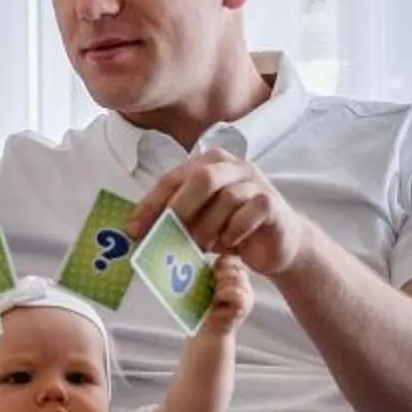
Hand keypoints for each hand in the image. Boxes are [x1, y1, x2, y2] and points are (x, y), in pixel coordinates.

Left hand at [128, 152, 314, 275]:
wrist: (278, 244)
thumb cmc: (233, 229)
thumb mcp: (200, 221)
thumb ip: (176, 218)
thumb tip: (138, 233)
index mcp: (207, 164)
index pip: (172, 179)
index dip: (151, 204)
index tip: (133, 230)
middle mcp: (231, 166)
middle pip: (201, 178)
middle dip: (179, 209)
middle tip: (165, 237)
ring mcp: (254, 181)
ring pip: (225, 197)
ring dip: (208, 226)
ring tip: (200, 246)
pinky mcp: (270, 202)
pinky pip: (248, 212)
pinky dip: (232, 232)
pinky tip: (226, 245)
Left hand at [200, 254, 253, 334]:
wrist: (206, 332)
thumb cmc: (203, 308)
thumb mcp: (205, 285)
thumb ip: (209, 272)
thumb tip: (198, 254)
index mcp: (235, 276)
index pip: (231, 259)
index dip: (219, 263)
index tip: (210, 274)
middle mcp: (244, 284)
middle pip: (234, 267)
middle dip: (219, 273)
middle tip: (210, 286)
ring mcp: (247, 295)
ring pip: (235, 278)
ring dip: (220, 284)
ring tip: (213, 295)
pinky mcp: (245, 306)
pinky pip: (236, 292)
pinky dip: (224, 293)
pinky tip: (217, 299)